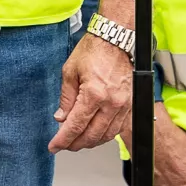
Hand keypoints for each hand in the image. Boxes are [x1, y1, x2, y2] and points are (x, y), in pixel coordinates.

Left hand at [52, 28, 129, 151]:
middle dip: (76, 144)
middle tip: (65, 145)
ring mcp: (124, 105)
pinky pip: (118, 128)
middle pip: (92, 135)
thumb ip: (66, 98)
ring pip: (107, 135)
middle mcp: (112, 103)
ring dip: (91, 141)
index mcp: (93, 94)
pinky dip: (106, 134)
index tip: (54, 146)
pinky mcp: (131, 104)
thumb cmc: (94, 50)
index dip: (63, 140)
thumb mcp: (70, 71)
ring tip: (78, 141)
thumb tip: (61, 117)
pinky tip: (96, 133)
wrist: (116, 39)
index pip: (75, 126)